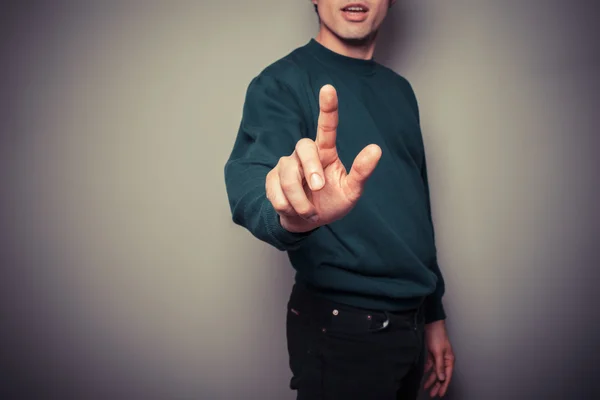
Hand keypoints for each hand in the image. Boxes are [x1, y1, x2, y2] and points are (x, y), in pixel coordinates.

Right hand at [265, 84, 381, 232]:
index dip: (327, 107)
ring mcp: (286, 164)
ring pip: (287, 174)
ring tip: (310, 212)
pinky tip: (294, 211)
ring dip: (300, 199)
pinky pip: (275, 189)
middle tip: (319, 189)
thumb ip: (362, 172)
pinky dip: (287, 206)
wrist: (306, 222)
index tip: (328, 88)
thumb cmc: (332, 202)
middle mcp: (305, 154)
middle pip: (303, 147)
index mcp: (326, 152)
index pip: (326, 126)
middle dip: (311, 169)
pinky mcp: (271, 179)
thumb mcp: (352, 191)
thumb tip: (376, 149)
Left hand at [423, 320, 454, 396]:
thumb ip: (439, 366)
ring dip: (431, 379)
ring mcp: (438, 357)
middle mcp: (444, 360)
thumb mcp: (438, 352)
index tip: (440, 393)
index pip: (447, 376)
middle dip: (437, 385)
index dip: (443, 386)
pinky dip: (427, 370)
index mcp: (449, 360)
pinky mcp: (432, 353)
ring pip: (435, 371)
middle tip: (433, 394)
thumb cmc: (438, 336)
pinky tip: (424, 375)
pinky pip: (430, 365)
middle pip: (441, 376)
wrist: (431, 324)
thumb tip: (442, 378)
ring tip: (426, 387)